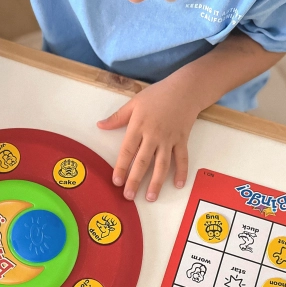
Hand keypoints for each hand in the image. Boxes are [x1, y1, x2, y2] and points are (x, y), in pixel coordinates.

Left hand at [97, 74, 199, 201]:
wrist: (185, 89)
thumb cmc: (158, 95)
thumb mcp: (134, 103)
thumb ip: (117, 118)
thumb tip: (100, 125)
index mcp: (139, 126)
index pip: (127, 150)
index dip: (121, 167)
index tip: (116, 181)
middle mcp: (154, 135)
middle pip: (143, 161)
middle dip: (135, 180)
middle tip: (129, 196)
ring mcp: (169, 139)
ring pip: (162, 164)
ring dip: (157, 182)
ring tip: (151, 197)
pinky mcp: (182, 140)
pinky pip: (182, 158)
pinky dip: (181, 172)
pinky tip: (178, 185)